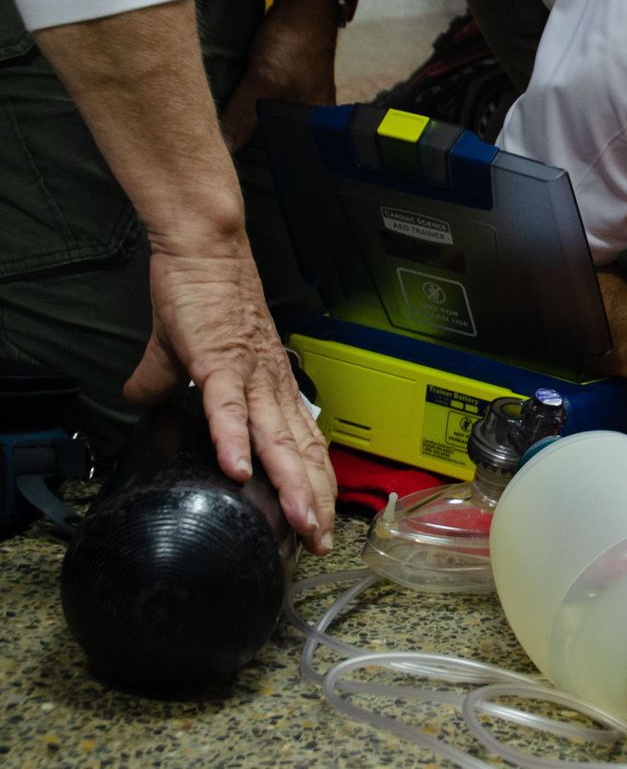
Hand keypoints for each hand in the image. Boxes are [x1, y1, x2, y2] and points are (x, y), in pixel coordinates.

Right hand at [124, 231, 335, 553]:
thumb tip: (140, 400)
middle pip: (300, 453)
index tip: (318, 523)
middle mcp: (272, 386)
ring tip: (302, 522)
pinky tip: (236, 470)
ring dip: (290, 483)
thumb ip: (165, 382)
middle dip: (314, 500)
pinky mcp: (219, 360)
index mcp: (270, 389)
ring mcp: (250, 375)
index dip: (312, 485)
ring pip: (277, 438)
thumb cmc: (204, 297)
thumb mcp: (183, 353)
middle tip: (321, 541)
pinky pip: (228, 407)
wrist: (203, 250)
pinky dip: (233, 439)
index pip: (301, 445)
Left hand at [218, 0, 339, 151]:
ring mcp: (299, 93)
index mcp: (317, 122)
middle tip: (223, 152)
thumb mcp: (265, 81)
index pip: (291, 153)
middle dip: (254, 143)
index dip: (267, 161)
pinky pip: (264, 101)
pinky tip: (231, 107)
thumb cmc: (294, 43)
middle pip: (278, 137)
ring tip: (222, 134)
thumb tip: (221, 148)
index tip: (236, 167)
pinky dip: (249, 104)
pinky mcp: (285, 78)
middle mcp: (311, 112)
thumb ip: (242, 115)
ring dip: (249, 122)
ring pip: (269, 118)